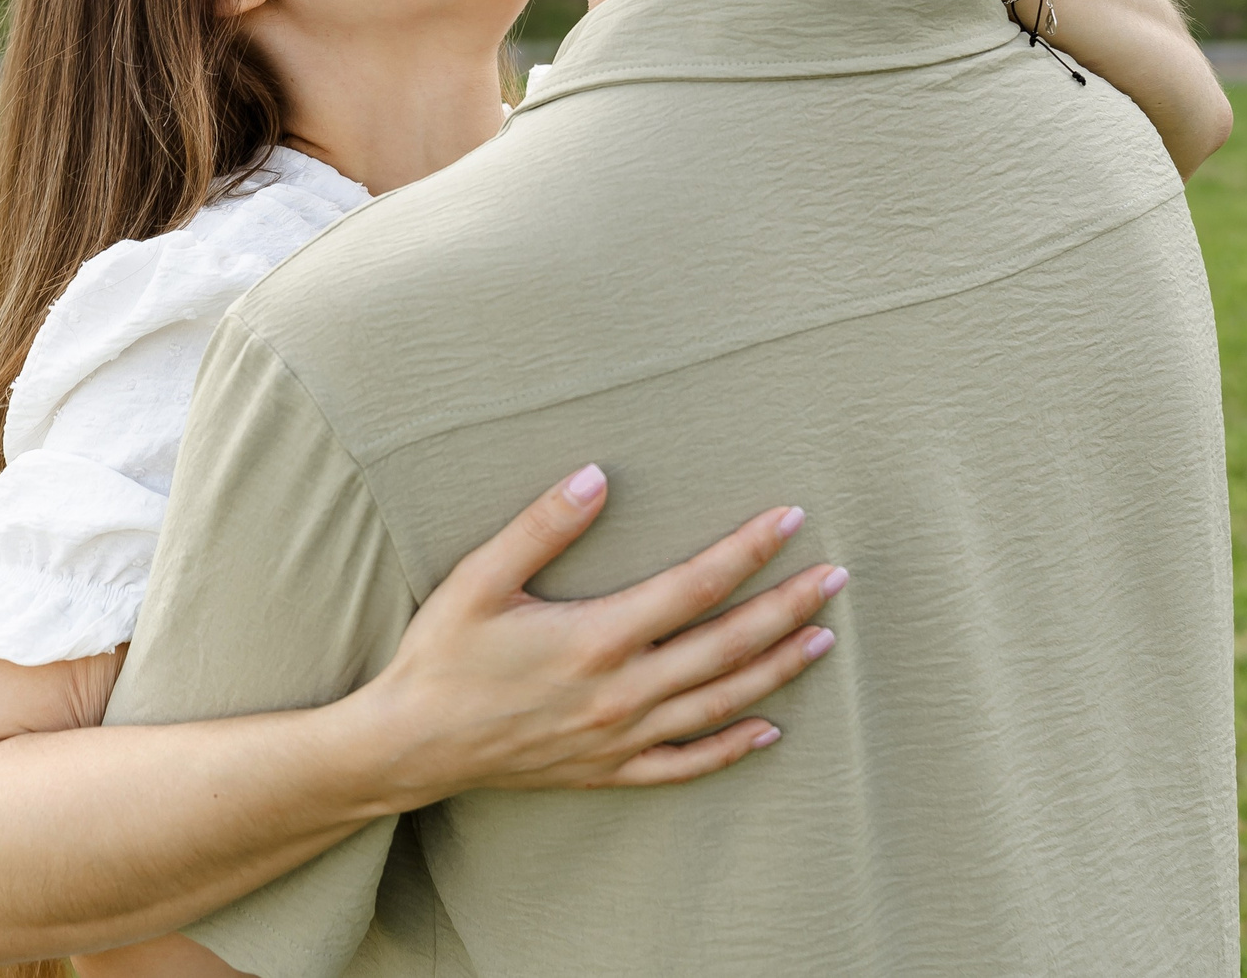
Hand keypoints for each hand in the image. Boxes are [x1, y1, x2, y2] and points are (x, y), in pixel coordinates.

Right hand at [347, 464, 844, 802]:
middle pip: (727, 646)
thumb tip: (598, 475)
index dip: (748, 551)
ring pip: (720, 704)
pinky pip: (686, 765)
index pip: (695, 587)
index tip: (790, 520)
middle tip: (836, 577)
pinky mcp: (608, 771)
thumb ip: (541, 526)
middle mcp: (622, 692)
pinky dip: (732, 749)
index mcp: (597, 639)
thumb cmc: (440, 657)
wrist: (410, 746)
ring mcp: (620, 737)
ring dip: (776, 670)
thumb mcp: (479, 579)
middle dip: (787, 607)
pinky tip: (768, 731)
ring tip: (821, 638)